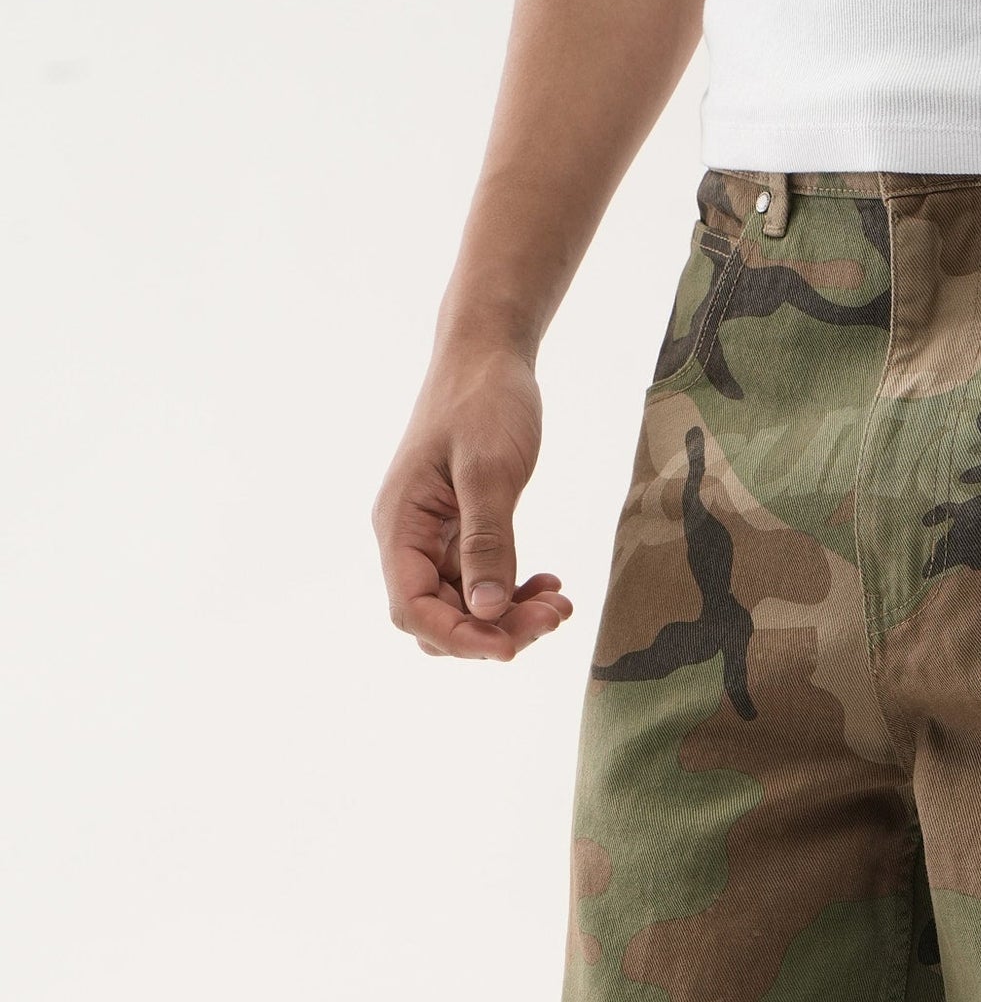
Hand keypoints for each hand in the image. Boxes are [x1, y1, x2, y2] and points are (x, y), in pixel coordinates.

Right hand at [372, 341, 572, 659]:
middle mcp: (409, 540)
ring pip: (465, 607)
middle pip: (439, 618)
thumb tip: (488, 612)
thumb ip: (486, 542)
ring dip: (511, 617)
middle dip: (494, 631)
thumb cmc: (483, 400)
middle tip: (554, 616)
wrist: (488, 355)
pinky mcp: (461, 534)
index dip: (459, 638)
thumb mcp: (489, 470)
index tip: (511, 646)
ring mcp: (434, 539)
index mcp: (400, 525)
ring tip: (560, 602)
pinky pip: (482, 584)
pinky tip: (550, 584)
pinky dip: (514, 594)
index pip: (412, 609)